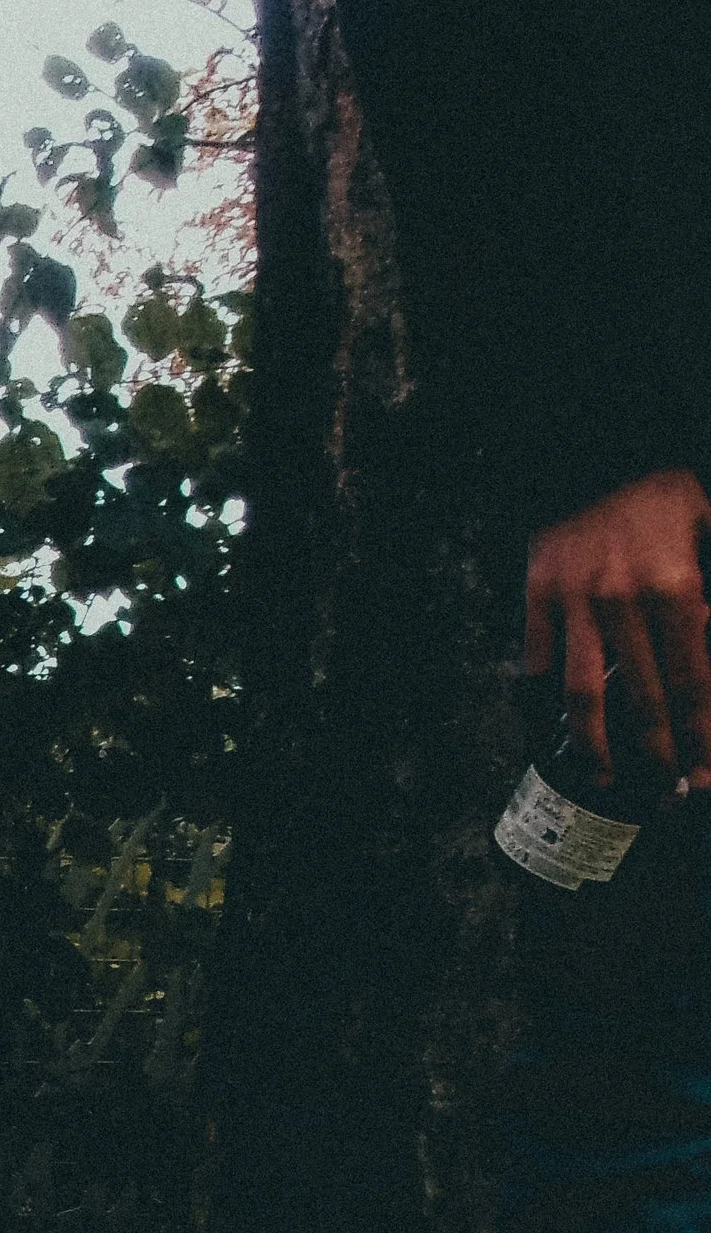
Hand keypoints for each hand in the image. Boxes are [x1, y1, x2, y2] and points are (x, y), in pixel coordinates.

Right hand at [524, 468, 710, 790]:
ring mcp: (575, 603)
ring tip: (608, 777)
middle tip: (670, 790)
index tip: (705, 772)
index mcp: (677, 587)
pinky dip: (547, 697)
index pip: (695, 682)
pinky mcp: (538, 594)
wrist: (588, 442)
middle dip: (661, 753)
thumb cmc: (661, 485)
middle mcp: (624, 603)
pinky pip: (541, 658)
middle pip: (646, 699)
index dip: (703, 734)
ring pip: (586, 693)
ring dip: (598, 744)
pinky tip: (558, 726)